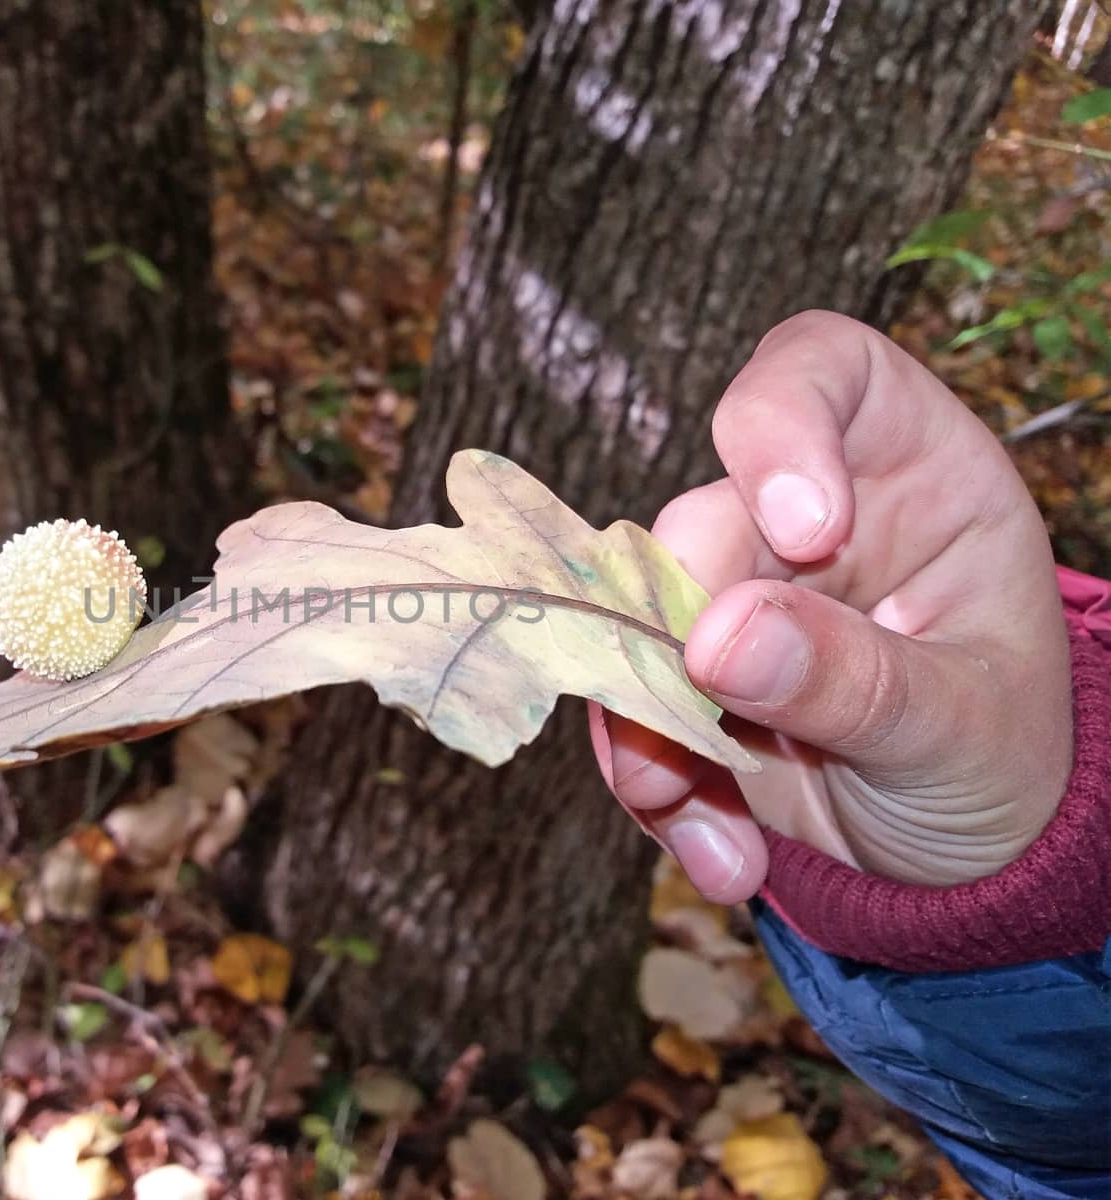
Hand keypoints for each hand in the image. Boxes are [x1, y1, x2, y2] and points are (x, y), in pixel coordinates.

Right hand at [589, 311, 1073, 901]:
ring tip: (704, 825)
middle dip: (683, 627)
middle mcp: (799, 520)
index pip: (823, 372)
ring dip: (650, 733)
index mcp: (905, 473)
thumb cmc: (1003, 760)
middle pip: (699, 520)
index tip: (805, 529)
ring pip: (631, 625)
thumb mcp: (965, 726)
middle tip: (700, 723)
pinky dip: (656, 793)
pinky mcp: (677, 684)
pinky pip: (625, 716)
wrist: (961, 867)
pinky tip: (722, 859)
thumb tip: (714, 638)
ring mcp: (728, 601)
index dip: (784, 422)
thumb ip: (856, 679)